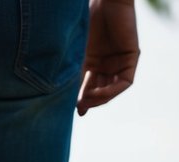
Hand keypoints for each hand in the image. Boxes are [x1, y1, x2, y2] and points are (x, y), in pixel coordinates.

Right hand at [77, 0, 138, 115]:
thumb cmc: (84, 25)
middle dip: (91, 101)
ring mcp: (120, 61)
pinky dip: (112, 91)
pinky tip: (99, 92)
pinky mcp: (131, 57)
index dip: (83, 101)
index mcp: (93, 62)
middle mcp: (108, 64)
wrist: (102, 3)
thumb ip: (74, 79)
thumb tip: (70, 103)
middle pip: (102, 91)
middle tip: (79, 106)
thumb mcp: (76, 57)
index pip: (90, 88)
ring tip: (86, 99)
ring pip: (113, 89)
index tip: (74, 110)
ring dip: (101, 98)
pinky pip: (125, 82)